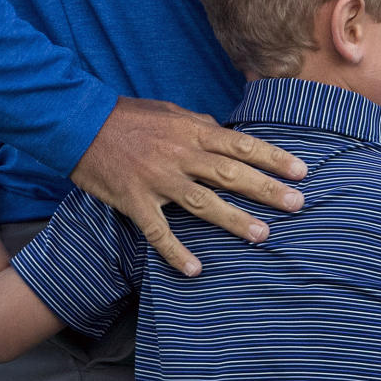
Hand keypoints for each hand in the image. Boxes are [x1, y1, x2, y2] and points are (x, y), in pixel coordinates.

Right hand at [70, 95, 306, 275]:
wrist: (79, 121)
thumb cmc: (126, 116)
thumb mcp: (169, 111)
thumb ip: (198, 125)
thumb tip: (223, 133)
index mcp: (192, 131)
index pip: (242, 144)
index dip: (273, 158)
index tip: (301, 170)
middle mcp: (180, 154)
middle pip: (231, 174)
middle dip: (267, 189)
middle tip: (298, 204)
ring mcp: (158, 179)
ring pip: (203, 202)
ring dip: (235, 220)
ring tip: (263, 236)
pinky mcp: (134, 200)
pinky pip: (158, 231)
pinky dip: (176, 252)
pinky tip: (195, 270)